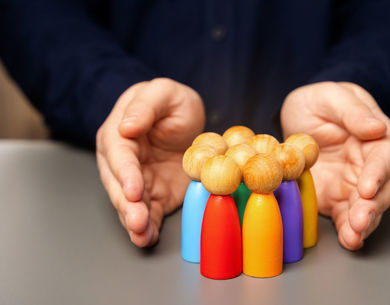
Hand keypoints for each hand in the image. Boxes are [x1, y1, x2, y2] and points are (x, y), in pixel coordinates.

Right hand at [97, 78, 204, 246]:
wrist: (186, 121)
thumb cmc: (172, 103)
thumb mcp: (165, 92)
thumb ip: (147, 105)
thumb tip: (127, 127)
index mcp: (119, 134)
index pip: (119, 155)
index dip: (125, 172)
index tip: (133, 188)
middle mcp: (122, 162)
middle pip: (119, 185)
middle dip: (127, 204)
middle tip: (136, 219)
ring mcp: (138, 182)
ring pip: (129, 204)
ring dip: (134, 221)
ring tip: (141, 235)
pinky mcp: (154, 196)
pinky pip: (148, 214)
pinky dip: (147, 229)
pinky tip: (147, 239)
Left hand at [281, 82, 389, 250]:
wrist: (299, 117)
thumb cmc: (319, 102)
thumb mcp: (330, 96)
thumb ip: (352, 111)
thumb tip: (377, 128)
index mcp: (374, 136)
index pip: (382, 156)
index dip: (377, 173)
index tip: (367, 187)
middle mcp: (369, 164)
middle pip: (381, 188)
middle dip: (372, 207)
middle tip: (359, 220)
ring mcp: (354, 184)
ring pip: (367, 207)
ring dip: (363, 224)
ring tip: (353, 237)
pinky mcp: (338, 198)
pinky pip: (347, 217)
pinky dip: (348, 231)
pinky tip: (348, 241)